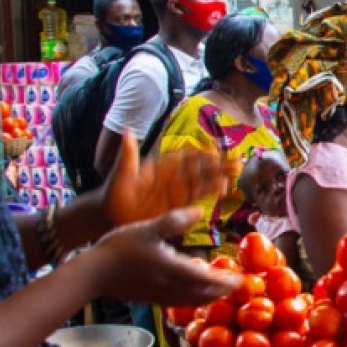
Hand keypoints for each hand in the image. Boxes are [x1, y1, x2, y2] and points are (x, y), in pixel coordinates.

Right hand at [89, 208, 241, 303]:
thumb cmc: (120, 248)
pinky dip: (192, 299)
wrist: (93, 273)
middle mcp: (171, 287)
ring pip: (192, 301)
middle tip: (235, 287)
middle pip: (204, 295)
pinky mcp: (151, 299)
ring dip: (208, 297)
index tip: (240, 280)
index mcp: (175, 270)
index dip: (226, 282)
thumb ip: (175, 220)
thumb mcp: (149, 227)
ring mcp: (161, 296)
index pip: (209, 280)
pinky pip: (178, 302)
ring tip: (217, 291)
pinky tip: (190, 293)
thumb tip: (199, 210)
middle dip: (222, 292)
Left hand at [101, 131, 232, 226]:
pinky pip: (198, 197)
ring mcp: (177, 191)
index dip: (200, 152)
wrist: (110, 216)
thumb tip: (128, 130)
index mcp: (161, 166)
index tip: (214, 150)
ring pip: (203, 181)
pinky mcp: (178, 206)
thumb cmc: (112, 194)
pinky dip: (210, 193)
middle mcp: (173, 177)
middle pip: (200, 168)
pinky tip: (223, 190)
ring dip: (220, 177)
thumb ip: (128, 155)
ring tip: (236, 172)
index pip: (185, 156)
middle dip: (218, 164)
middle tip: (236, 161)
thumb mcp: (120, 174)